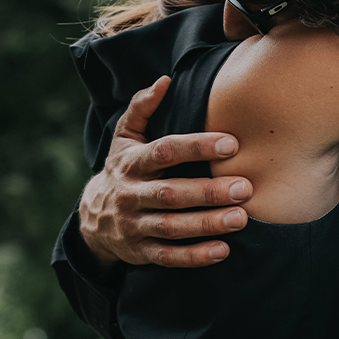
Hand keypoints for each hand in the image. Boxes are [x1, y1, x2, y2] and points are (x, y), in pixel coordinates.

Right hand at [78, 76, 253, 266]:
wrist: (93, 219)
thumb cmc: (123, 170)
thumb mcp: (124, 138)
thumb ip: (142, 108)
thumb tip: (164, 81)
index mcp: (131, 163)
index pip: (164, 152)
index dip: (196, 146)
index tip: (231, 143)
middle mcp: (131, 195)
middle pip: (170, 194)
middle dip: (207, 192)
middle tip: (245, 188)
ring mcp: (134, 226)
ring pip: (171, 227)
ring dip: (206, 224)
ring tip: (240, 219)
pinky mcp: (141, 252)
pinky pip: (168, 256)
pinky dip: (194, 257)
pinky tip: (223, 250)